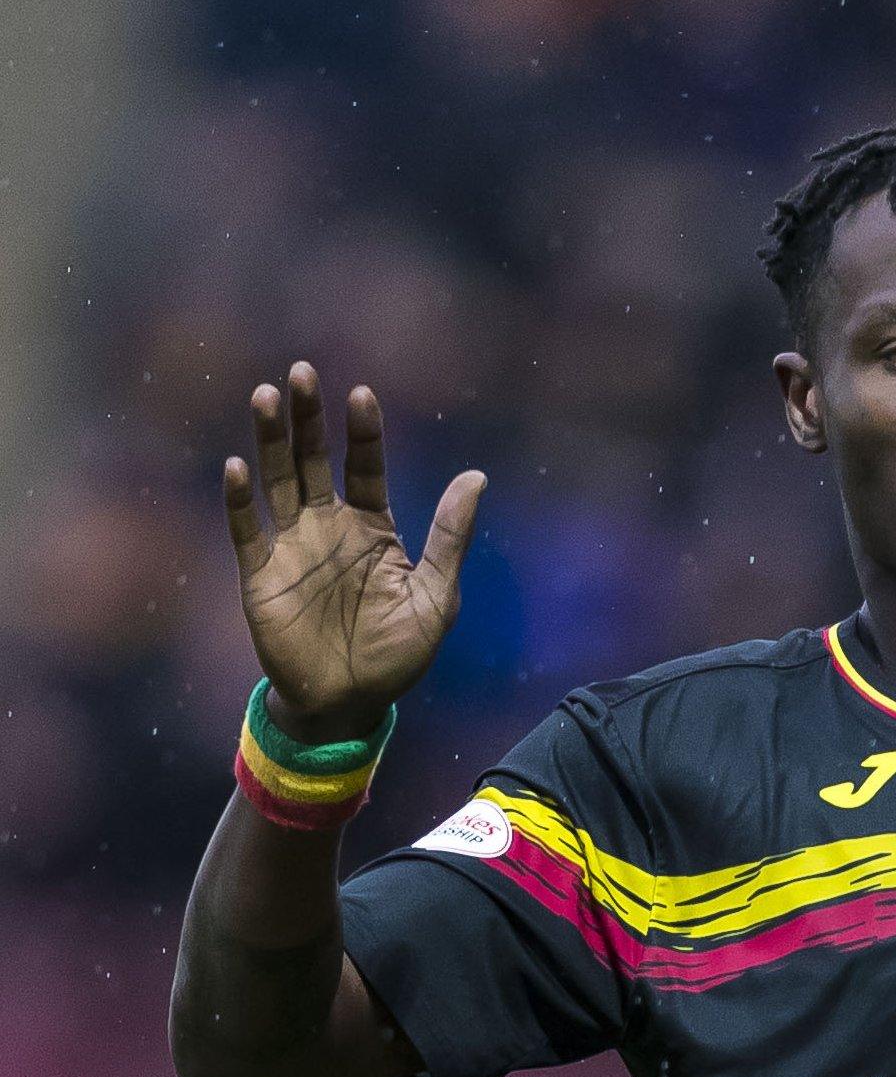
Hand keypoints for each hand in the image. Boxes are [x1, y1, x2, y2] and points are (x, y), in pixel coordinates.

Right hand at [224, 362, 484, 727]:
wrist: (350, 703)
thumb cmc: (398, 653)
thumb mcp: (436, 595)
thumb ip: (450, 536)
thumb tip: (476, 476)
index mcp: (374, 526)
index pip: (366, 465)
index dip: (363, 431)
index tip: (361, 394)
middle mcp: (329, 526)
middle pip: (314, 459)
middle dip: (307, 418)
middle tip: (300, 372)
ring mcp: (292, 547)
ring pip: (278, 481)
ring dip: (270, 440)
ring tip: (266, 395)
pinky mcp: (261, 575)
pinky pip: (247, 529)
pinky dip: (239, 499)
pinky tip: (237, 466)